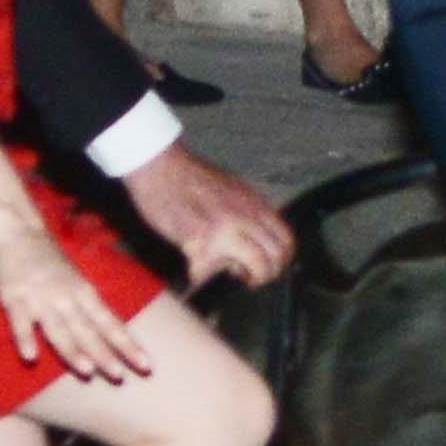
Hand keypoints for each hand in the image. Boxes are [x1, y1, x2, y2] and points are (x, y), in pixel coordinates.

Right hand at [0, 221, 146, 383]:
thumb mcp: (76, 279)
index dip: (128, 345)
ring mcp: (39, 298)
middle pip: (88, 331)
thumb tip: (114, 334)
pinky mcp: (13, 298)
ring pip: (58, 329)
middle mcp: (66, 296)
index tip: (146, 366)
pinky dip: (25, 338)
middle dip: (104, 354)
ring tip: (87, 371)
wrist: (16, 229)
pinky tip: (30, 357)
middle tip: (119, 376)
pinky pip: (19, 322)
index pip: (110, 324)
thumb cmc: (49, 259)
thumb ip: (90, 307)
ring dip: (72, 351)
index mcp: (84, 292)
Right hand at [124, 145, 292, 287]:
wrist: (160, 166)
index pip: (285, 240)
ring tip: (226, 271)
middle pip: (275, 257)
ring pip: (257, 268)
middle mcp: (245, 217)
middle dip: (264, 275)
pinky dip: (198, 276)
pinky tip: (193, 267)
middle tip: (248, 276)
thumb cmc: (188, 176)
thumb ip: (246, 214)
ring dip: (246, 279)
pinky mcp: (199, 243)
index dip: (279, 260)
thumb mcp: (231, 189)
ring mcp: (225, 231)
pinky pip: (207, 273)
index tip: (267, 267)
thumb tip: (254, 240)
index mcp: (253, 203)